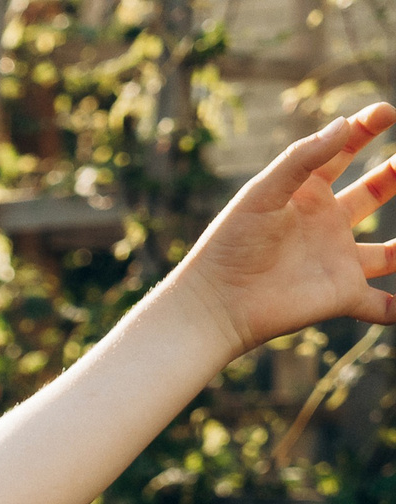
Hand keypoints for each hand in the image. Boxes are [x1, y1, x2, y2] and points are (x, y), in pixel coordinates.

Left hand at [174, 104, 395, 355]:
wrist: (214, 304)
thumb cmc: (230, 245)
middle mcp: (326, 225)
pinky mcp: (341, 296)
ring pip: (388, 252)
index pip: (342, 152)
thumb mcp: (262, 194)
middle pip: (374, 192)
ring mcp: (337, 261)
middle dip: (395, 172)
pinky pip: (380, 305)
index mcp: (305, 195)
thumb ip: (301, 158)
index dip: (364, 129)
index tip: (387, 111)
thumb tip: (343, 124)